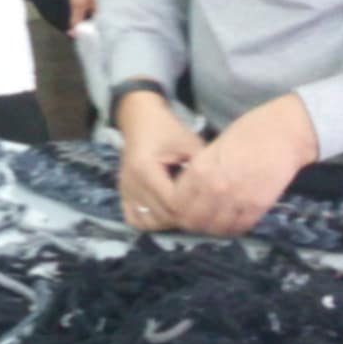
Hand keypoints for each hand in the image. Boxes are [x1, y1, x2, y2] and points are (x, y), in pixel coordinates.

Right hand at [115, 93, 204, 231]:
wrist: (140, 121)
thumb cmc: (168, 130)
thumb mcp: (190, 144)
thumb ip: (203, 169)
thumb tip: (219, 193)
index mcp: (145, 169)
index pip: (172, 202)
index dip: (192, 207)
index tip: (207, 202)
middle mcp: (131, 183)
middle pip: (162, 216)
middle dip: (184, 217)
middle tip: (203, 210)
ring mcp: (124, 191)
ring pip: (148, 222)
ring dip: (169, 222)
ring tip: (185, 211)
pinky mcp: (123, 194)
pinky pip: (135, 219)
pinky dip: (151, 222)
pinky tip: (165, 213)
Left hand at [166, 94, 317, 236]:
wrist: (284, 132)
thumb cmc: (248, 132)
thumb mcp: (213, 148)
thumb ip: (199, 170)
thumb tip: (187, 189)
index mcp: (200, 170)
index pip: (176, 203)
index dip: (175, 209)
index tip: (180, 208)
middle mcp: (216, 188)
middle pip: (192, 220)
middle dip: (190, 222)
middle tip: (195, 219)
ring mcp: (238, 199)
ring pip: (215, 228)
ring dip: (211, 228)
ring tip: (213, 221)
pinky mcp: (259, 206)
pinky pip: (240, 227)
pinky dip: (233, 228)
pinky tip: (232, 222)